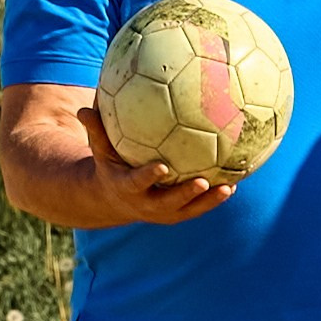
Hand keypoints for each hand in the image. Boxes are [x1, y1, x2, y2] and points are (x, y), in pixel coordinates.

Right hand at [75, 104, 233, 225]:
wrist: (117, 200)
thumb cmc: (111, 166)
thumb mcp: (100, 151)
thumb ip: (96, 131)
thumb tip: (82, 108)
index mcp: (128, 188)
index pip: (138, 183)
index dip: (150, 176)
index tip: (162, 166)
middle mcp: (148, 205)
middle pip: (169, 204)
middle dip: (186, 195)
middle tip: (202, 181)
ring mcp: (166, 212)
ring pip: (191, 210)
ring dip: (210, 201)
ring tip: (230, 187)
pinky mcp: (180, 213)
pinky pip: (201, 206)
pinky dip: (217, 195)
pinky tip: (238, 178)